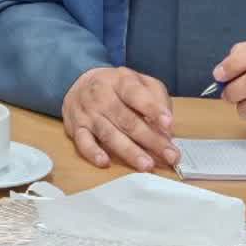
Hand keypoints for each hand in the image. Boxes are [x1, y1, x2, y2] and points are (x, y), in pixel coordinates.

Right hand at [62, 67, 177, 170]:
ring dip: (128, 151)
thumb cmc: (117, 86)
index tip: (168, 124)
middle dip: (150, 139)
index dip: (152, 109)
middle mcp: (101, 96)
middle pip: (126, 119)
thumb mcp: (140, 81)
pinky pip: (82, 142)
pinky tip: (105, 162)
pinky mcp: (76, 128)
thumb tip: (166, 128)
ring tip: (146, 165)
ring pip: (108, 133)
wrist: (79, 82)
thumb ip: (157, 98)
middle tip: (170, 155)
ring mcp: (87, 113)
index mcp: (119, 81)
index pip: (135, 94)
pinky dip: (92, 152)